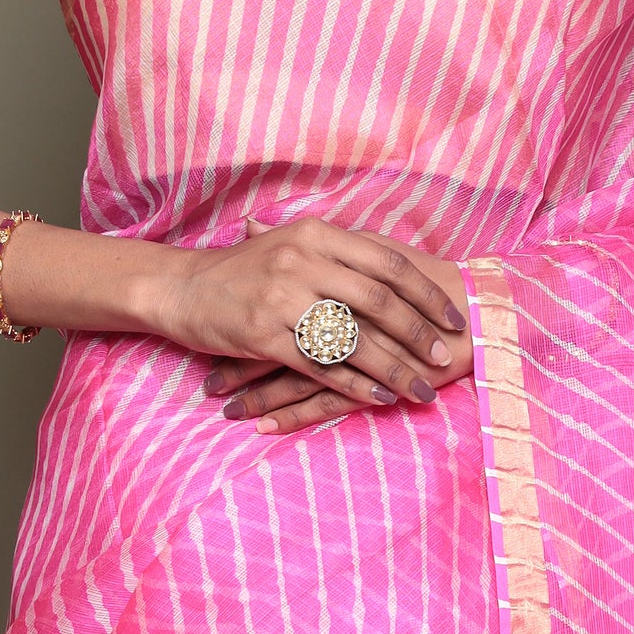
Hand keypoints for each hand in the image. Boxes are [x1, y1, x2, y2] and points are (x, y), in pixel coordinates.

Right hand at [154, 214, 467, 410]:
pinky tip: (380, 398)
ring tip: (423, 390)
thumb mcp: (291, 243)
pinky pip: (320, 366)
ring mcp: (282, 298)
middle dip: (419, 335)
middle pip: (378, 302)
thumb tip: (398, 266)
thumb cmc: (243, 269)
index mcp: (317, 234)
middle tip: (446, 358)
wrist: (180, 287)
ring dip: (394, 369)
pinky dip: (355, 385)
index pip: (388, 263)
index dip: (425, 293)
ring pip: (353, 339)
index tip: (454, 318)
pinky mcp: (263, 335)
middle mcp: (302, 261)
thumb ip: (340, 252)